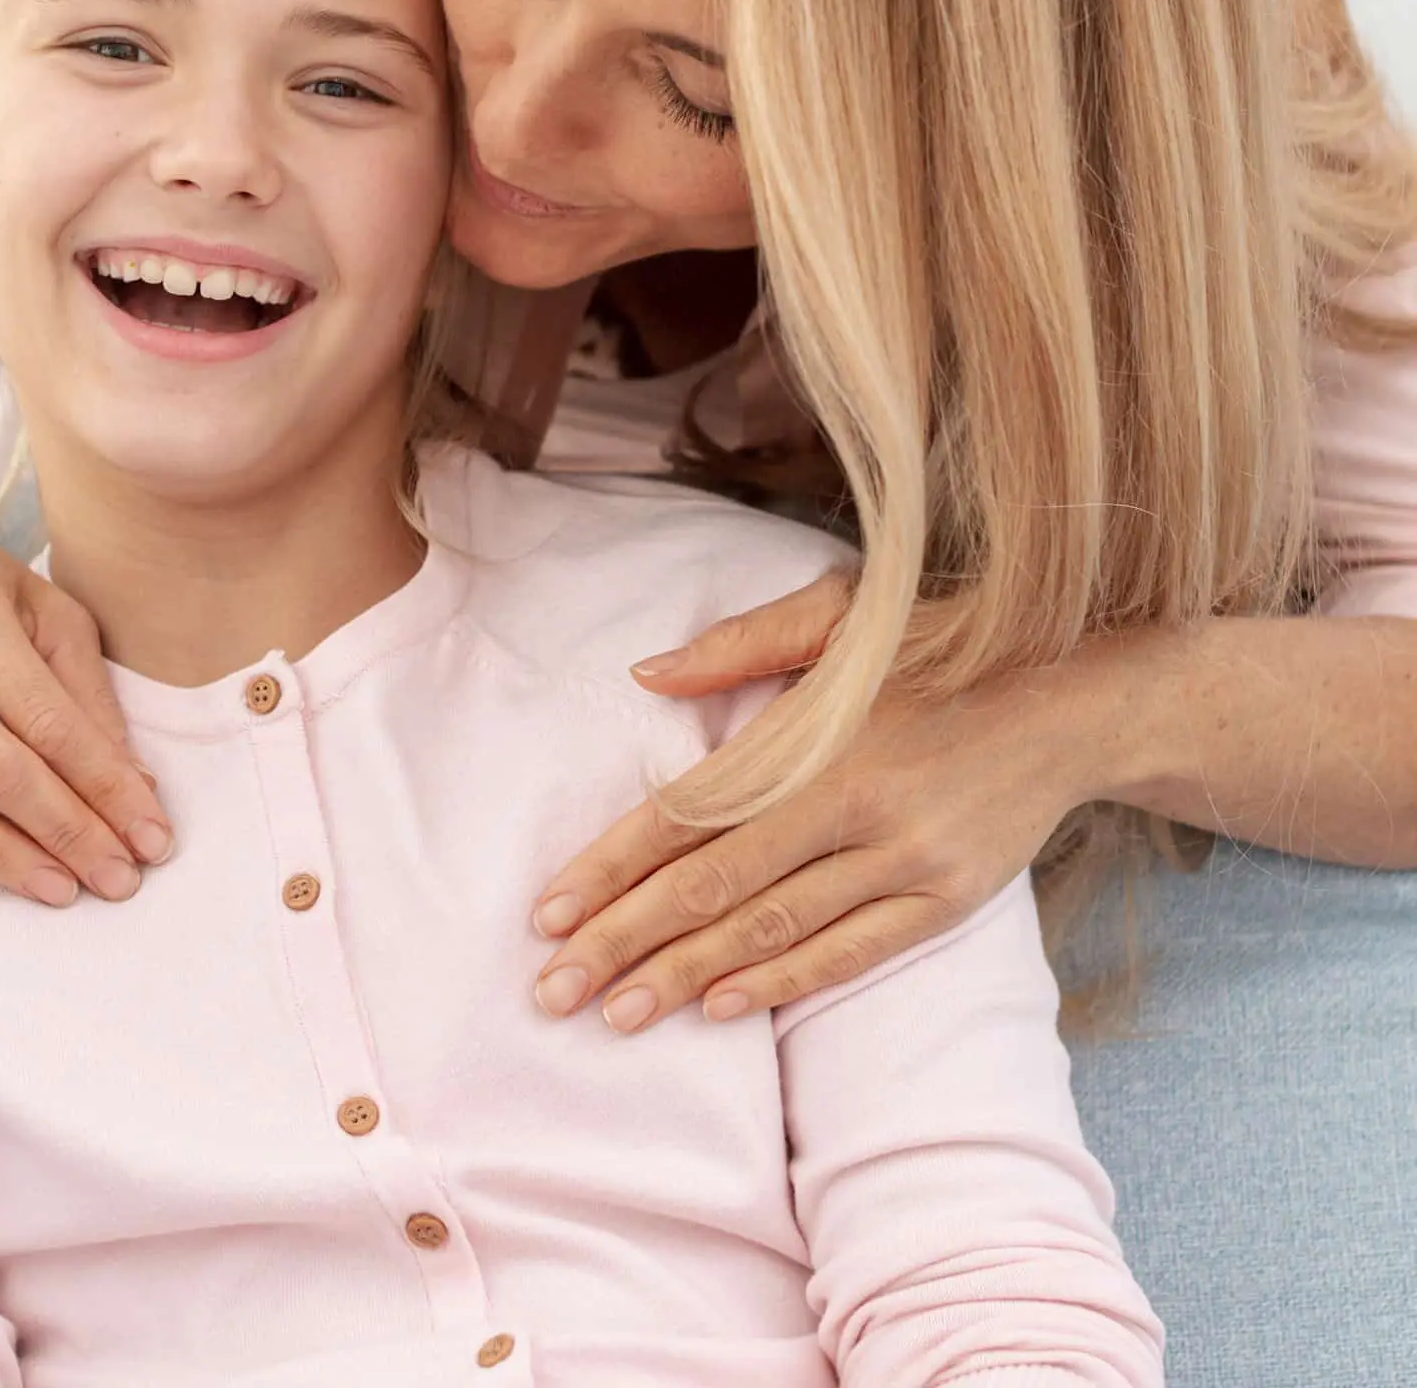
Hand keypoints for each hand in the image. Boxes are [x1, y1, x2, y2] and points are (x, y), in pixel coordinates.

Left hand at [528, 573, 1101, 1030]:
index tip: (548, 914)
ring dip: (685, 976)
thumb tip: (645, 675)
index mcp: (815, 734)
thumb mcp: (841, 613)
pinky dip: (783, 984)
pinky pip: (852, 953)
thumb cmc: (940, 641)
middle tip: (553, 990)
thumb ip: (739, 645)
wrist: (1077, 693)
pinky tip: (719, 1006)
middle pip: (716, 887)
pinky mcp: (949, 898)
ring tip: (614, 1013)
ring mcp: (906, 859)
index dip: (612, 868)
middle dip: (625, 942)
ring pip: (774, 930)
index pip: (688, 815)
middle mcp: (856, 803)